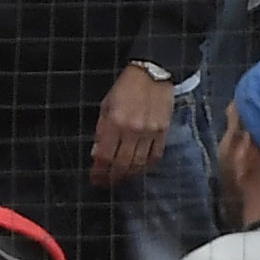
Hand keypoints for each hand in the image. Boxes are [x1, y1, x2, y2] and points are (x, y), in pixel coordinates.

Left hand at [91, 64, 178, 186]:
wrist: (152, 75)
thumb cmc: (124, 89)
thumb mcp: (105, 106)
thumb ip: (102, 130)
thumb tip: (97, 153)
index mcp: (115, 122)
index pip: (105, 155)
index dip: (99, 171)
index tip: (95, 179)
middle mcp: (133, 130)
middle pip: (122, 164)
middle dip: (112, 177)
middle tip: (106, 183)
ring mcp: (151, 133)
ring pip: (139, 164)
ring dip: (128, 174)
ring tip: (120, 178)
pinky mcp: (164, 133)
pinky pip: (155, 156)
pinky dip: (146, 166)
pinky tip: (139, 169)